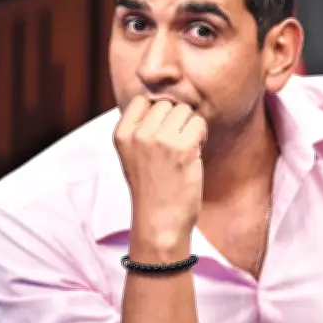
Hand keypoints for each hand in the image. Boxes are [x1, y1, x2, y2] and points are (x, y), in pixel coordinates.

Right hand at [113, 96, 207, 249]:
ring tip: (184, 150)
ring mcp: (160, 140)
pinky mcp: (183, 148)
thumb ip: (141, 128)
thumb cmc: (150, 188)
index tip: (160, 134)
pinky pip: (199, 124)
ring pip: (185, 111)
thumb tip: (166, 101)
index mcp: (121, 134)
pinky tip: (194, 155)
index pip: (142, 100)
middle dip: (176, 120)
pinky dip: (201, 136)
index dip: (157, 114)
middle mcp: (138, 134)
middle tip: (175, 145)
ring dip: (190, 127)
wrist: (159, 222)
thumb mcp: (132, 155)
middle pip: (167, 104)